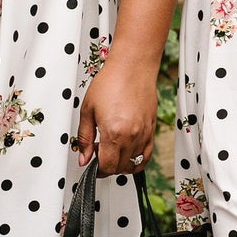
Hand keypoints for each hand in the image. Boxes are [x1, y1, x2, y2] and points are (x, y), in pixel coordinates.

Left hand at [75, 56, 158, 176]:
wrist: (132, 67)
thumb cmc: (111, 82)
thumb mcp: (87, 110)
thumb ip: (84, 138)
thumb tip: (84, 157)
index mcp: (114, 133)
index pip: (107, 166)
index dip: (97, 169)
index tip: (92, 163)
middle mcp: (132, 136)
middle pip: (120, 168)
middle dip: (108, 166)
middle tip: (99, 153)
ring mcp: (144, 134)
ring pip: (135, 164)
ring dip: (122, 164)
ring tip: (113, 150)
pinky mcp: (152, 129)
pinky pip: (147, 155)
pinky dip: (137, 159)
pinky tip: (128, 152)